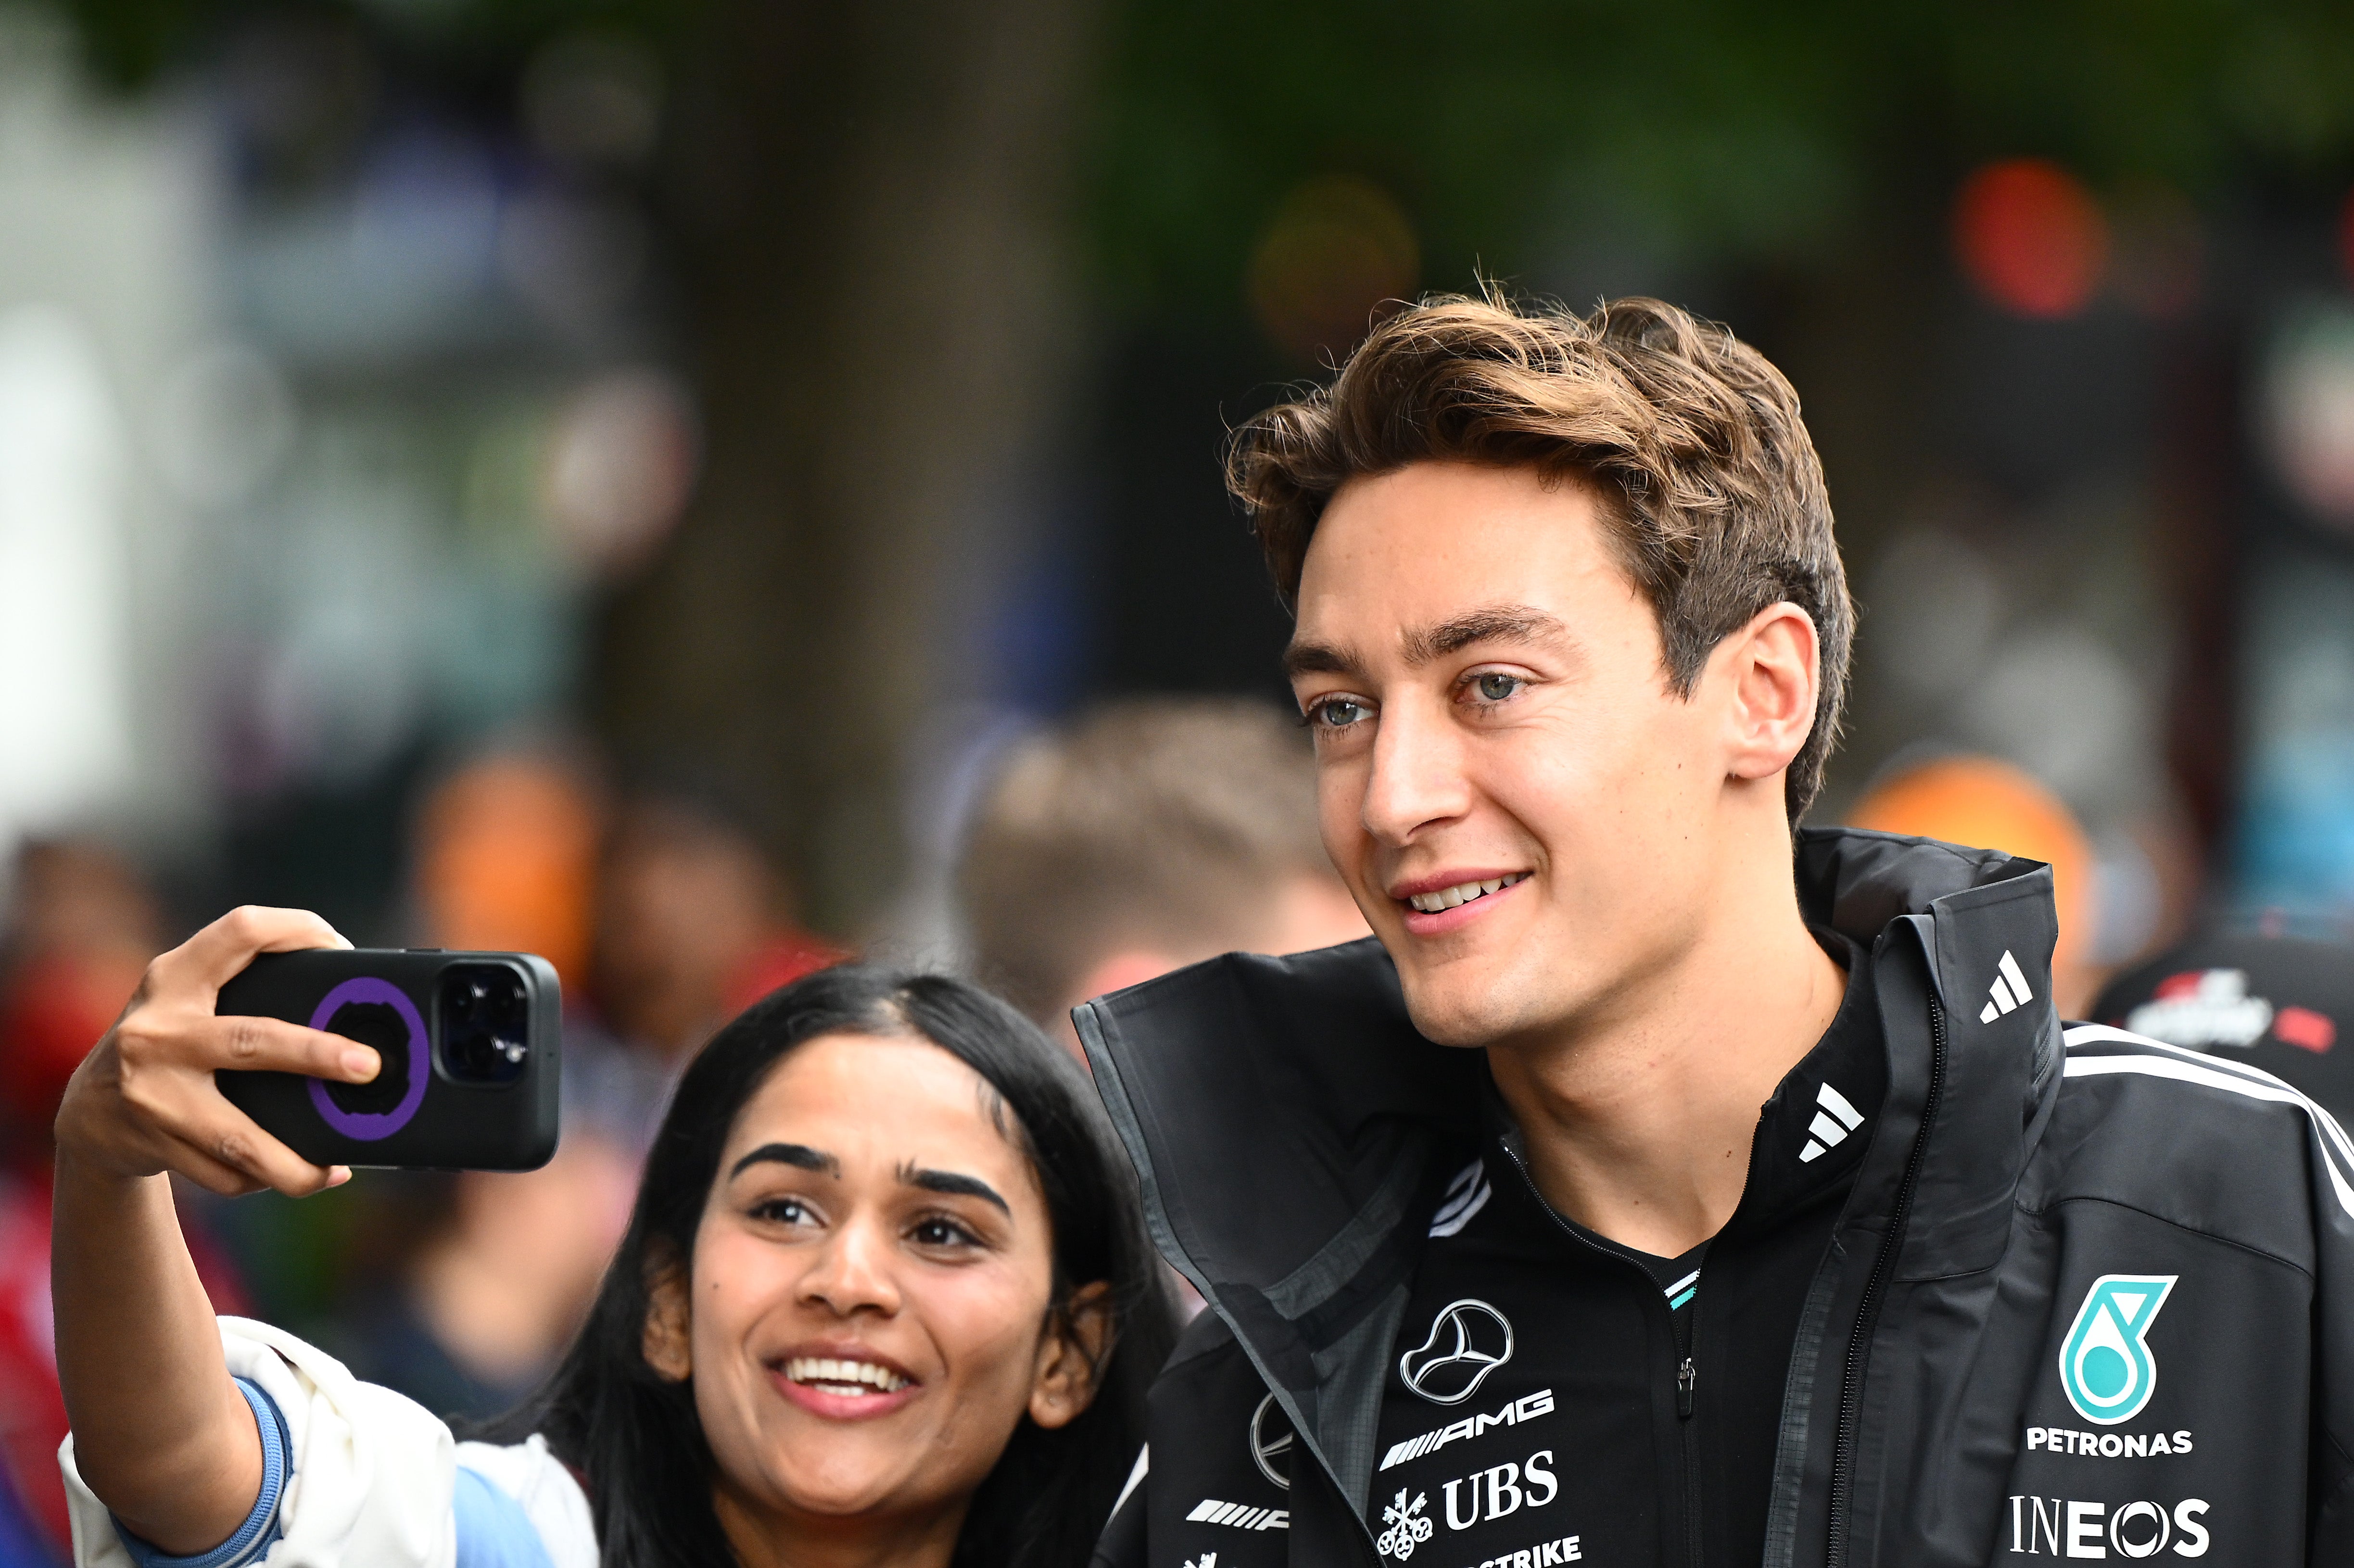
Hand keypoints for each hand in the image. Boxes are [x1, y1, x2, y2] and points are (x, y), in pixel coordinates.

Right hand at [55, 906, 378, 1197]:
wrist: (86, 1113)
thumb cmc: (165, 1044)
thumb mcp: (186, 1001)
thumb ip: (244, 990)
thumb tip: (346, 1016)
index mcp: (173, 979)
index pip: (240, 930)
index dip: (297, 929)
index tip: (345, 950)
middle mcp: (157, 1032)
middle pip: (251, 1040)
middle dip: (315, 1054)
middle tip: (368, 1066)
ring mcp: (152, 1092)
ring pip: (238, 1137)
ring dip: (294, 1163)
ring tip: (337, 1168)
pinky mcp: (154, 1143)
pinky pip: (225, 1172)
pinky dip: (266, 1178)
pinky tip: (295, 1174)